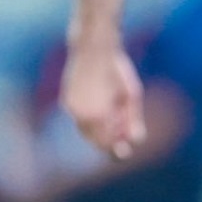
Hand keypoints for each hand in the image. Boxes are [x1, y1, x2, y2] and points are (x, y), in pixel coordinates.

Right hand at [60, 37, 146, 159]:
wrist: (92, 49)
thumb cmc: (117, 71)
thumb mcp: (131, 95)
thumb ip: (132, 119)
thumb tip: (135, 141)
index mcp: (98, 115)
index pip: (106, 143)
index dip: (115, 149)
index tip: (124, 152)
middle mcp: (81, 115)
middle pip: (94, 139)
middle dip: (108, 140)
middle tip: (121, 140)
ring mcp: (71, 108)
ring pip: (85, 130)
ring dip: (99, 130)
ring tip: (115, 115)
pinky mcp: (67, 102)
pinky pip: (79, 118)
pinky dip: (91, 120)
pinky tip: (104, 106)